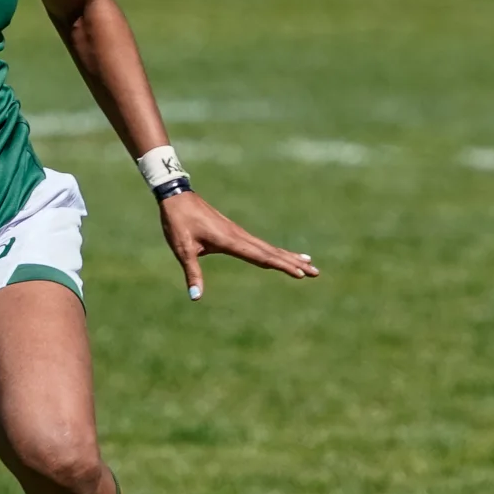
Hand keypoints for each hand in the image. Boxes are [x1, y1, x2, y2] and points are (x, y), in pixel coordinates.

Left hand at [158, 191, 319, 299]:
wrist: (176, 196)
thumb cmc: (178, 222)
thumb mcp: (182, 249)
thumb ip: (192, 274)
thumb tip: (195, 298)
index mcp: (230, 241)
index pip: (262, 257)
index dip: (282, 266)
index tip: (301, 273)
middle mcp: (240, 236)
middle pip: (272, 252)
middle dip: (294, 263)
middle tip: (316, 272)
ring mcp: (239, 233)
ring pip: (269, 247)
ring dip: (289, 256)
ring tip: (309, 263)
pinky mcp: (235, 232)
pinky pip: (260, 244)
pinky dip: (275, 251)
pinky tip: (280, 253)